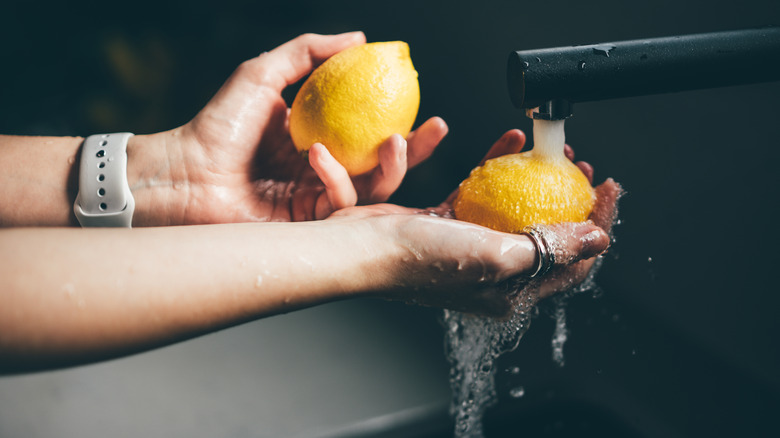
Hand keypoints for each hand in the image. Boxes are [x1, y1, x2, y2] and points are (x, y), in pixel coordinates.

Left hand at [134, 32, 446, 224]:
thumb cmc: (217, 123)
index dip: (403, 121)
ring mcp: (316, 201)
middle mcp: (322, 173)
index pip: (370, 134)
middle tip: (435, 129)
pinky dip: (337, 179)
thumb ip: (309, 51)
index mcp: (319, 141)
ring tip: (391, 141)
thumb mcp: (263, 73)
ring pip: (372, 193)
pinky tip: (318, 158)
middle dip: (415, 152)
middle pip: (382, 168)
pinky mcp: (308, 226)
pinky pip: (340, 204)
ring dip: (389, 168)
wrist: (182, 172)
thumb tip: (360, 38)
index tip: (426, 103)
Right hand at [328, 129, 620, 315]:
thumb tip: (598, 241)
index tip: (607, 188)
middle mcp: (495, 274)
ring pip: (517, 210)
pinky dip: (497, 170)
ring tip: (551, 152)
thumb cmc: (420, 260)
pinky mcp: (449, 225)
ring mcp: (471, 248)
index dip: (597, 225)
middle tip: (581, 167)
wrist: (361, 248)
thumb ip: (550, 248)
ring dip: (536, 180)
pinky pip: (483, 194)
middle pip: (548, 234)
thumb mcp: (496, 256)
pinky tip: (507, 144)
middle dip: (571, 200)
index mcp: (513, 292)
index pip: (572, 262)